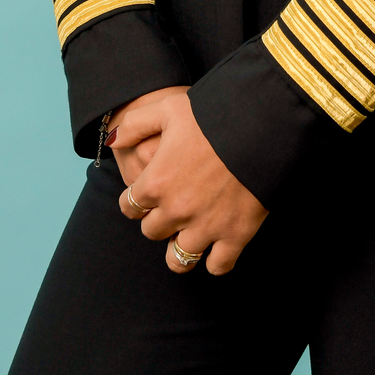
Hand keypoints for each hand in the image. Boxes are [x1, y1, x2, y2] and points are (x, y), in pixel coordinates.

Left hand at [113, 87, 268, 274]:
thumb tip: (113, 140)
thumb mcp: (168, 107)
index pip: (130, 206)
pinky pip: (217, 266)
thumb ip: (135, 124)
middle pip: (152, 232)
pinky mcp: (235, 235)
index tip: (145, 196)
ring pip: (179, 258)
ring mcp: (206, 227)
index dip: (135, 201)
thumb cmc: (213, 113)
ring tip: (188, 235)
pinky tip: (217, 247)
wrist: (262, 122)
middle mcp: (176, 211)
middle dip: (157, 220)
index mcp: (156, 182)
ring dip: (180, 249)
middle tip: (170, 207)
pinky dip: (215, 261)